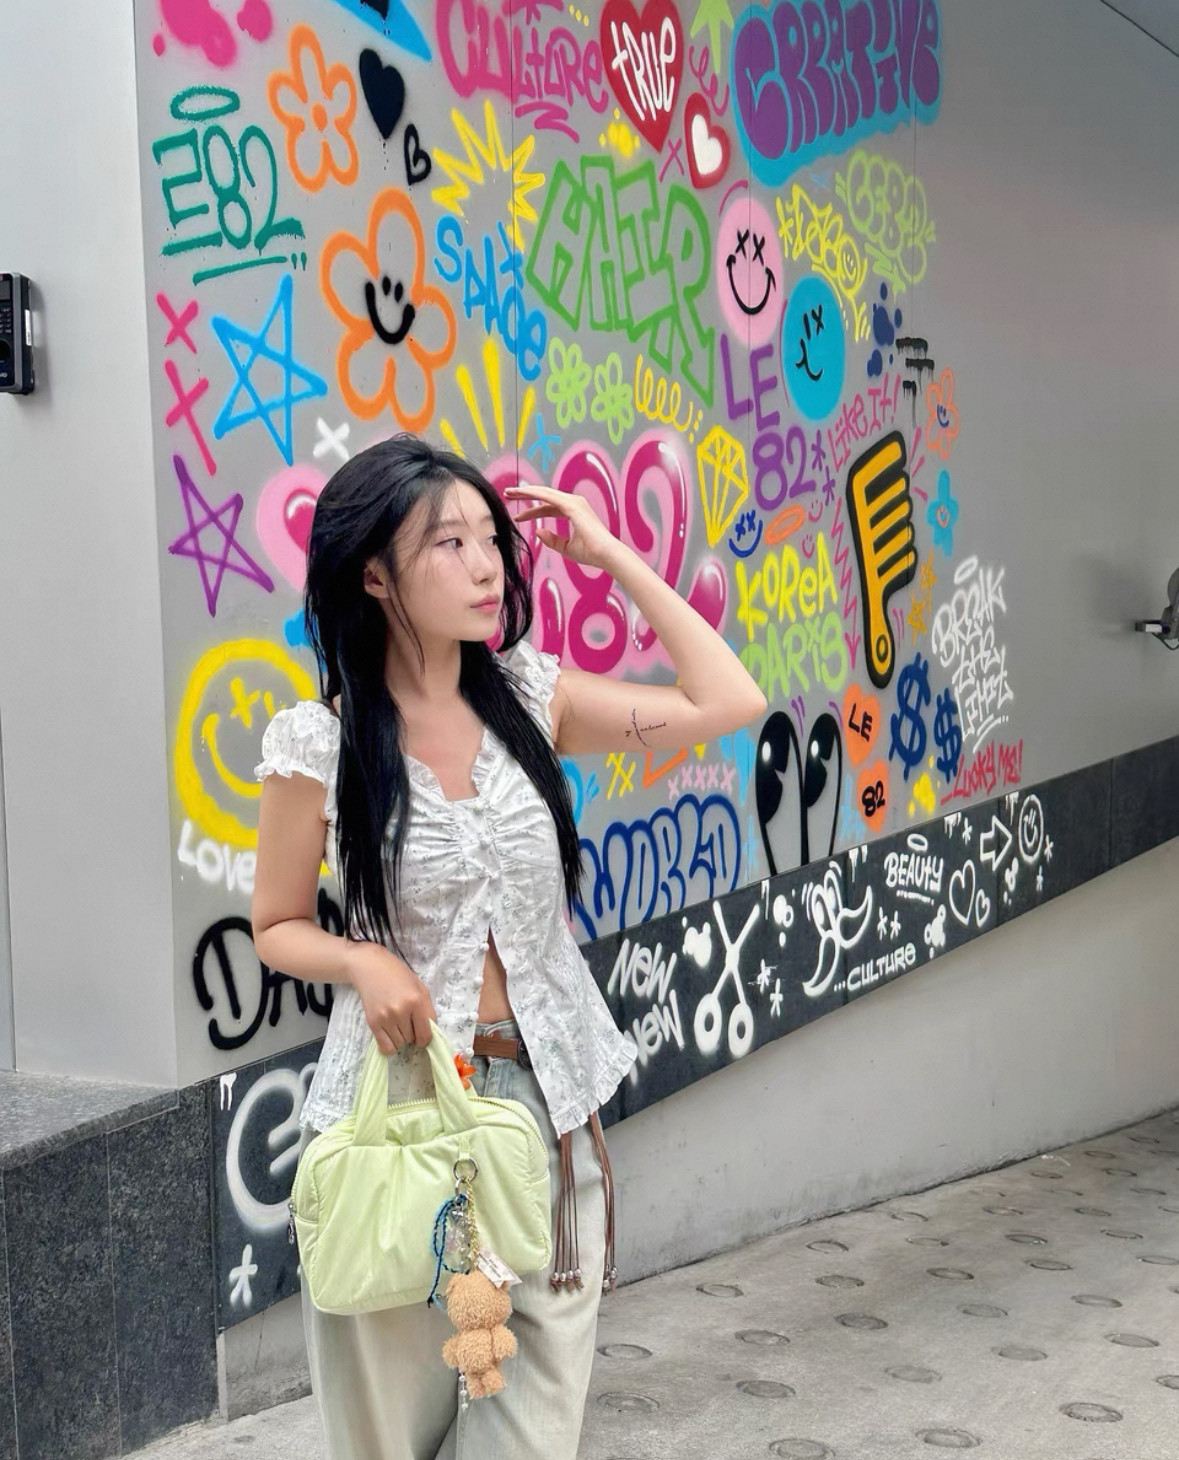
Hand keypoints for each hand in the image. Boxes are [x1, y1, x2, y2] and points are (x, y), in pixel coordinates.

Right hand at [343, 942, 436, 1053]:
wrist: (370, 967)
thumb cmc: (398, 975)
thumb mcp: (420, 988)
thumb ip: (428, 1011)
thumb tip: (430, 1033)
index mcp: (416, 1001)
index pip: (426, 1035)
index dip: (426, 1038)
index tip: (422, 1034)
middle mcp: (401, 1011)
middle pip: (412, 1039)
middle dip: (412, 1033)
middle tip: (407, 1020)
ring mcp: (385, 1018)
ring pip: (400, 1044)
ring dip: (401, 1038)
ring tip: (397, 1023)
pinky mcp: (372, 1023)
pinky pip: (385, 1048)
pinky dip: (390, 1045)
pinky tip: (390, 1033)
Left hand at [504, 483, 621, 570]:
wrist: (606, 554)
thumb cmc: (591, 553)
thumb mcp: (566, 548)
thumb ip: (552, 540)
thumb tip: (538, 532)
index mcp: (574, 511)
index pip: (548, 508)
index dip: (532, 511)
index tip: (517, 517)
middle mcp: (574, 503)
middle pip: (544, 496)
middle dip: (525, 494)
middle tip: (508, 494)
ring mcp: (574, 502)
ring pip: (544, 493)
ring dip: (526, 491)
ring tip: (510, 492)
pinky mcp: (572, 505)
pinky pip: (549, 496)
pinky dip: (535, 494)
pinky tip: (522, 493)